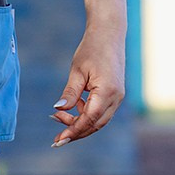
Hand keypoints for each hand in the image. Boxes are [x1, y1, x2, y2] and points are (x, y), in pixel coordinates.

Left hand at [52, 22, 125, 144]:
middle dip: (76, 132)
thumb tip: (58, 109)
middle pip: (95, 125)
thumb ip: (70, 93)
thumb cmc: (91, 50)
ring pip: (99, 121)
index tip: (58, 140)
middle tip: (56, 138)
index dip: (73, 131)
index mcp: (107, 92)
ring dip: (80, 123)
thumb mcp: (77, 71)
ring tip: (59, 117)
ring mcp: (118, 97)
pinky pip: (101, 112)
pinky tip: (74, 107)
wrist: (109, 34)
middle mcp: (116, 98)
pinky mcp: (115, 94)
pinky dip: (87, 114)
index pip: (89, 120)